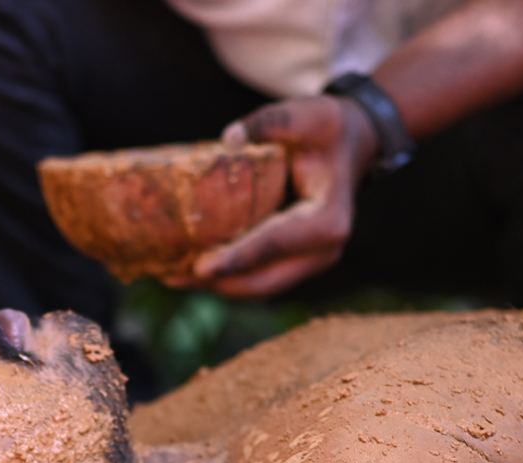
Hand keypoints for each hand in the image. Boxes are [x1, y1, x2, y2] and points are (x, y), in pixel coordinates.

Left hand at [173, 96, 377, 298]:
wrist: (352, 144)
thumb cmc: (327, 129)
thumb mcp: (308, 114)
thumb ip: (272, 121)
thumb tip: (229, 139)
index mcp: (327, 219)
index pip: (275, 244)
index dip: (237, 257)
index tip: (200, 268)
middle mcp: (323, 250)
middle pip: (265, 280)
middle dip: (217, 284)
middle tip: (170, 276)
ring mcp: (311, 261)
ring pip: (260, 287)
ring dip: (217, 287)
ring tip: (172, 277)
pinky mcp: (297, 263)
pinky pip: (260, 278)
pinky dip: (228, 279)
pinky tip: (191, 270)